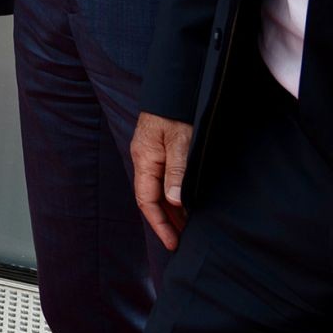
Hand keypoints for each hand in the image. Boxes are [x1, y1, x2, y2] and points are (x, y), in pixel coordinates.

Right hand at [130, 111, 192, 251]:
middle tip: (183, 243)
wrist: (173, 88)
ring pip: (158, 192)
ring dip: (171, 212)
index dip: (160, 224)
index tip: (173, 243)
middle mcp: (144, 161)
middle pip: (151, 199)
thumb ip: (176, 171)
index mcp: (144, 160)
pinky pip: (164, 182)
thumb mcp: (179, 141)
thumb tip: (174, 201)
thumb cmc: (175, 113)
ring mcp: (151, 157)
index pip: (147, 201)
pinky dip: (174, 198)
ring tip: (187, 230)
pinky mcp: (160, 152)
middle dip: (166, 223)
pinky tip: (186, 205)